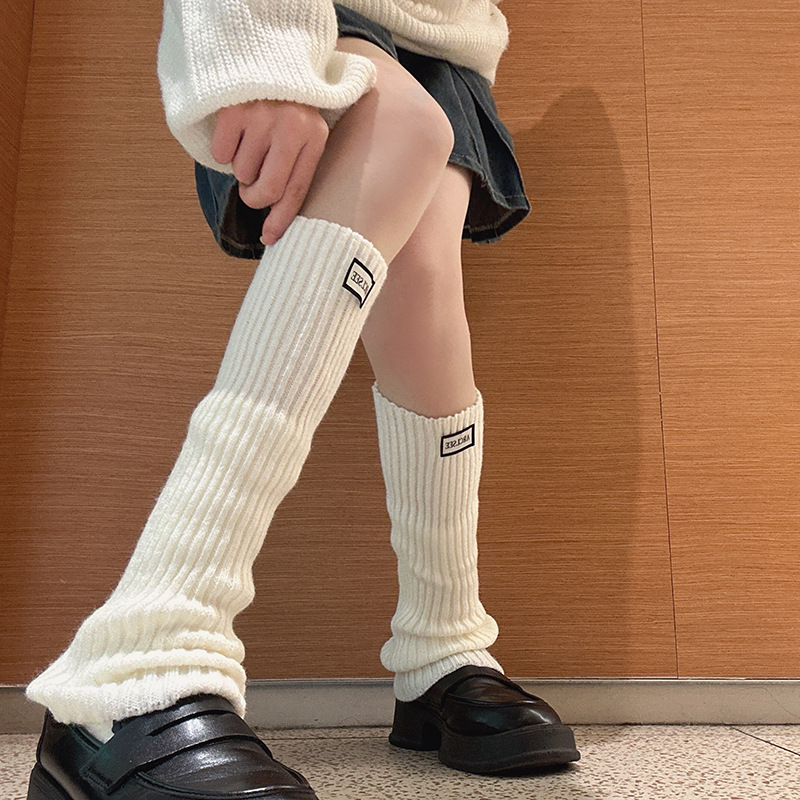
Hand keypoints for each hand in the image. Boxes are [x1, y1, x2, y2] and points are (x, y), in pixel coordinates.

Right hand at [210, 99, 328, 244]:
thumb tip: (274, 225)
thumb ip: (295, 170)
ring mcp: (262, 117)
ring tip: (248, 142)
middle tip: (251, 187)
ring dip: (240, 167)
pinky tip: (234, 130)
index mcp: (315, 137)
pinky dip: (223, 149)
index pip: (297, 191)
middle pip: (267, 190)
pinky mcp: (233, 109)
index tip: (269, 238)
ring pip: (241, 173)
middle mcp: (292, 127)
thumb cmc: (284, 106)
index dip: (280, 219)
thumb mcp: (302, 132)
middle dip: (254, 196)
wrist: (265, 54)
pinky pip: (221, 154)